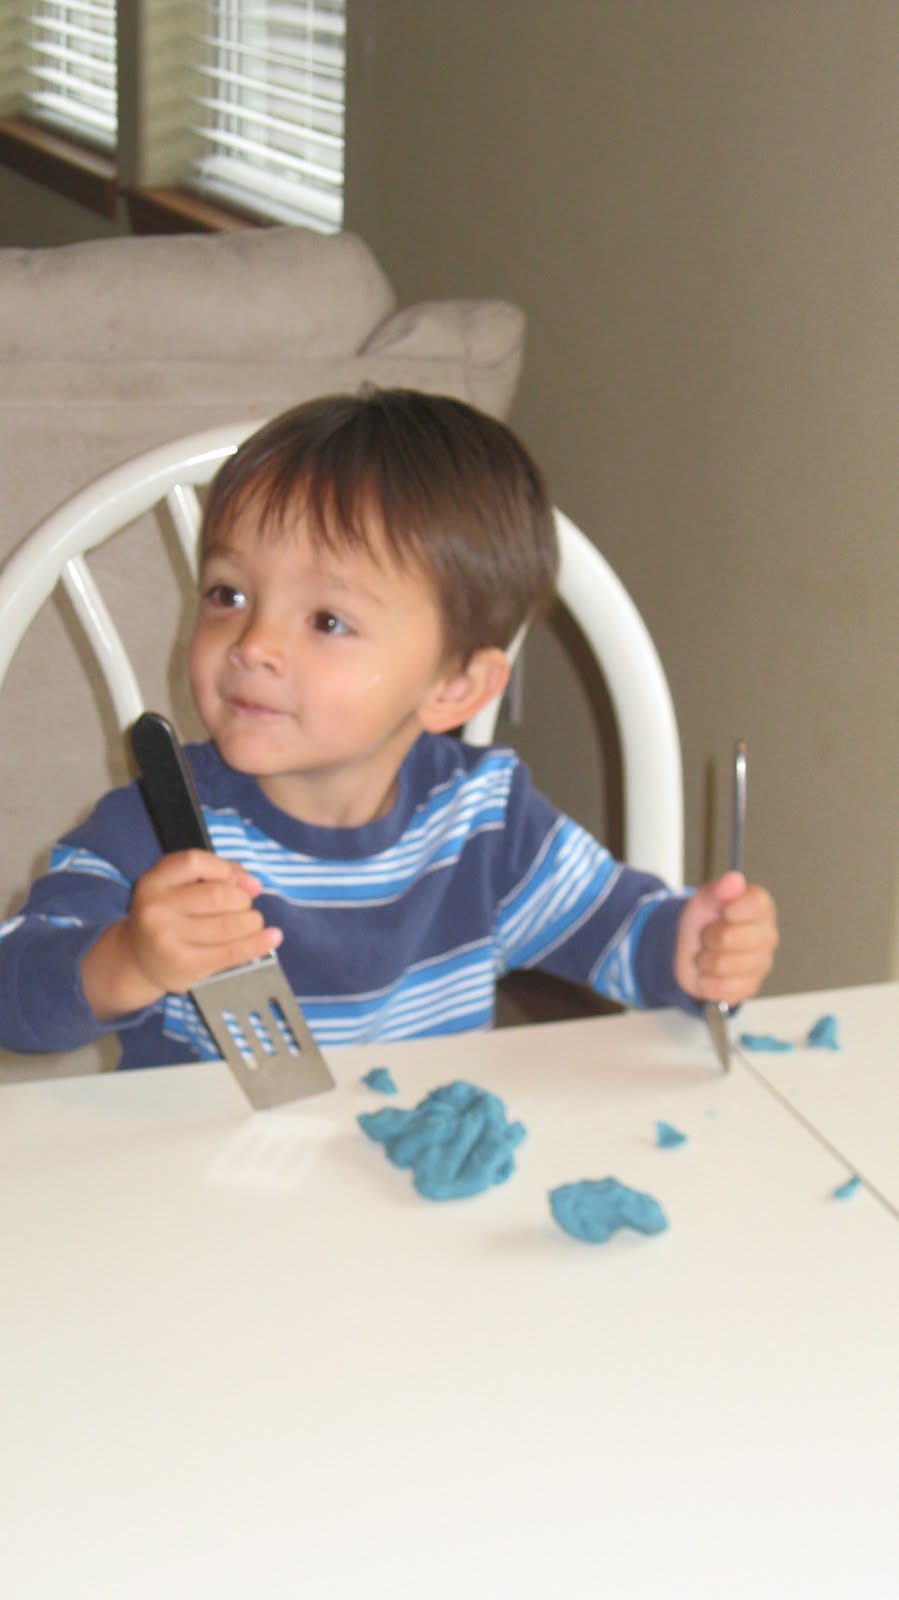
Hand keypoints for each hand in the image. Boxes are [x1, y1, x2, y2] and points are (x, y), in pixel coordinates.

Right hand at [82, 851, 282, 1021]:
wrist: (138, 960)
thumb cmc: (168, 916)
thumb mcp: (178, 887)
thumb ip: (215, 874)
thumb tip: (252, 884)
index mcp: (153, 882)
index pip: (194, 862)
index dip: (225, 869)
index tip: (241, 881)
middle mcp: (156, 908)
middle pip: (217, 895)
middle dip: (242, 900)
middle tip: (244, 907)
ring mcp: (168, 939)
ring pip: (228, 925)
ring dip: (252, 922)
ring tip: (252, 923)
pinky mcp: (184, 965)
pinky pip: (231, 952)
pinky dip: (258, 944)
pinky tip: (273, 937)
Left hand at [674, 870, 778, 1005]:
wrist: (692, 951)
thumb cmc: (703, 922)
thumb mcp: (704, 900)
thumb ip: (718, 890)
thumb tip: (734, 879)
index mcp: (761, 909)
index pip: (757, 905)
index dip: (732, 909)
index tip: (722, 911)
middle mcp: (767, 936)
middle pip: (730, 937)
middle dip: (708, 936)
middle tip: (708, 934)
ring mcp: (761, 965)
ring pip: (722, 965)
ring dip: (704, 959)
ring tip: (708, 953)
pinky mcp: (749, 988)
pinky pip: (721, 988)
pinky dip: (706, 981)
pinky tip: (710, 973)